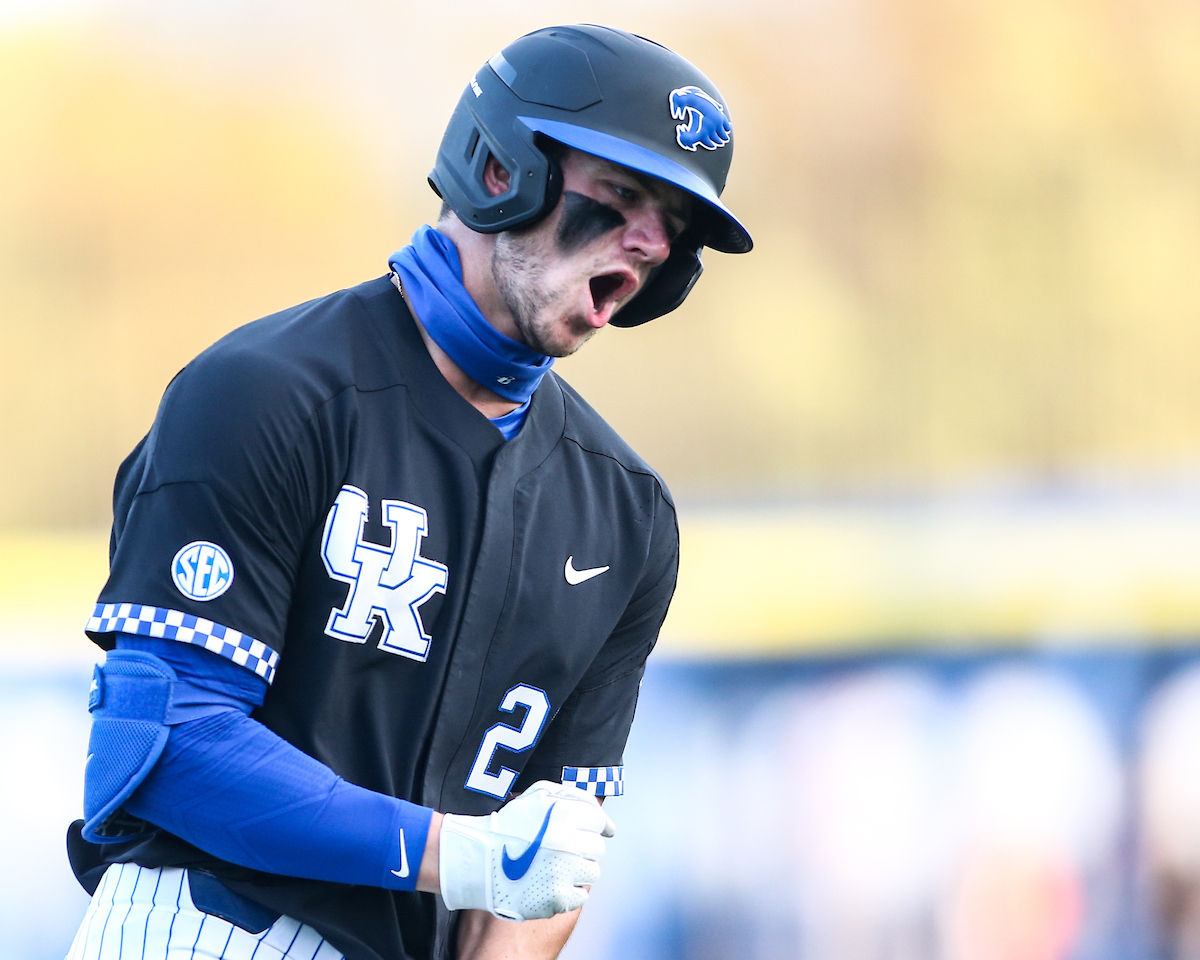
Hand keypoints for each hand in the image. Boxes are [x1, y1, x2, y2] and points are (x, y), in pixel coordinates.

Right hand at [439, 781, 615, 920]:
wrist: (478, 861)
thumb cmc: (508, 826)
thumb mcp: (538, 794)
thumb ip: (574, 797)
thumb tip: (605, 820)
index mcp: (565, 814)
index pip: (599, 821)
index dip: (592, 826)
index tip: (589, 832)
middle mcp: (568, 842)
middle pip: (597, 848)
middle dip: (582, 848)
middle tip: (561, 850)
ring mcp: (564, 872)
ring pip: (592, 872)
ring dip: (578, 870)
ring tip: (554, 866)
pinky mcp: (558, 898)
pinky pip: (581, 896)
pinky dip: (569, 891)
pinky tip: (551, 883)